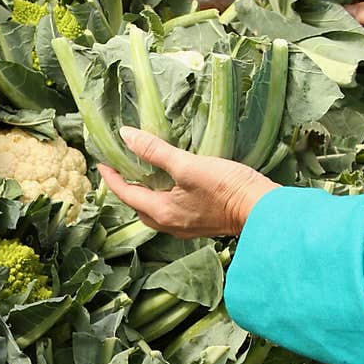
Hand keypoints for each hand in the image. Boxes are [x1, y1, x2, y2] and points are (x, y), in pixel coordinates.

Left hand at [98, 127, 279, 238]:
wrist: (262, 210)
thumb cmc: (226, 188)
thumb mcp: (187, 165)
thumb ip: (155, 151)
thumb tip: (126, 136)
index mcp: (161, 212)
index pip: (125, 194)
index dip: (111, 178)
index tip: (101, 162)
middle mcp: (169, 225)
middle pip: (138, 206)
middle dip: (126, 189)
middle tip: (120, 167)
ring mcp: (185, 227)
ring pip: (155, 211)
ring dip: (145, 194)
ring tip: (143, 174)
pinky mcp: (200, 223)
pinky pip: (171, 211)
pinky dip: (162, 197)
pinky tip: (170, 184)